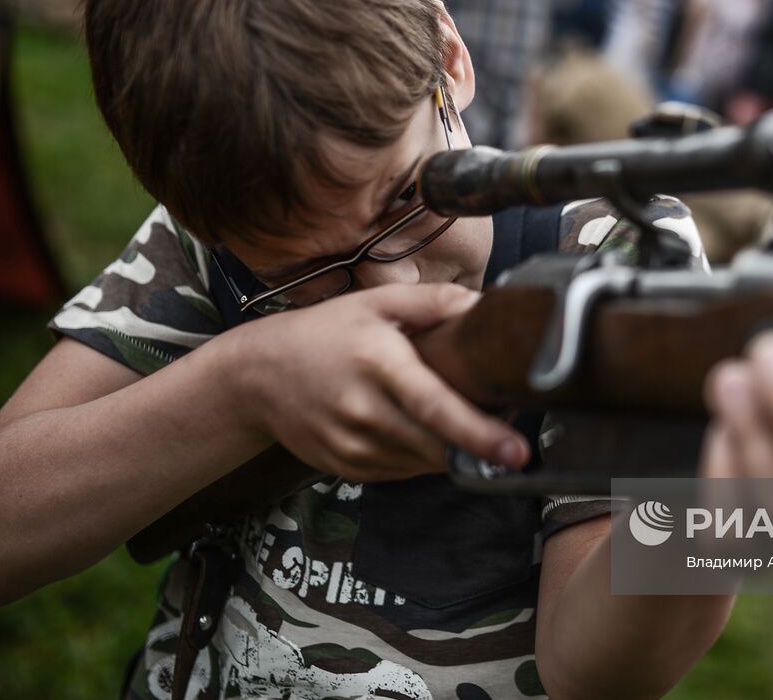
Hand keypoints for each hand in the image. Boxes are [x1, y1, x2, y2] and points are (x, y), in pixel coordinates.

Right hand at [225, 283, 527, 481]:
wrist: (256, 376)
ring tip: (461, 422)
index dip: (478, 432)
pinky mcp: (347, 467)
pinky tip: (419, 429)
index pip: (434, 406)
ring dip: (452, 450)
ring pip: (424, 463)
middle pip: (437, 446)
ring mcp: (352, 445)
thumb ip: (433, 302)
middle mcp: (363, 411)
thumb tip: (483, 306)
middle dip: (479, 446)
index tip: (515, 449)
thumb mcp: (375, 304)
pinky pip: (403, 471)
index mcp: (378, 364)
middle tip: (510, 434)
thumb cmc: (324, 333)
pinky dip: (422, 455)